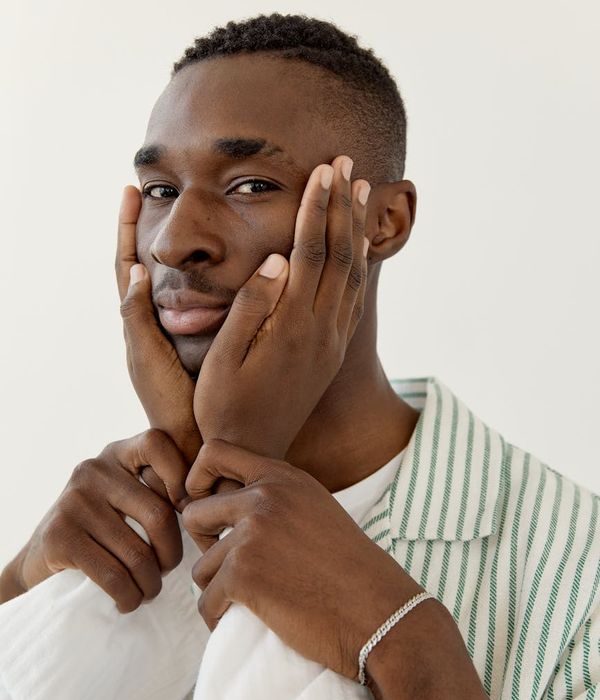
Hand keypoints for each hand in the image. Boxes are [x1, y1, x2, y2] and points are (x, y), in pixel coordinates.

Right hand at [15, 430, 188, 611]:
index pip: (158, 443)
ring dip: (151, 583)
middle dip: (171, 553)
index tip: (186, 512)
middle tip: (168, 570)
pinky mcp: (60, 537)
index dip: (181, 477)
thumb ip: (158, 486)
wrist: (39, 556)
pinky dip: (128, 596)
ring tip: (150, 590)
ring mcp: (73, 501)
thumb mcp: (126, 494)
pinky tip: (129, 601)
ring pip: (137, 552)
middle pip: (157, 513)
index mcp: (116, 454)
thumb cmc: (101, 526)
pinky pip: (113, 574)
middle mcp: (93, 470)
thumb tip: (208, 503)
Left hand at [116, 185, 199, 465]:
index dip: (126, 228)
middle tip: (159, 194)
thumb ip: (137, 316)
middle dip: (149, 228)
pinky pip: (204, 295)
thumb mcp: (147, 354)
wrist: (193, 432)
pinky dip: (209, 272)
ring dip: (179, 244)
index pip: (126, 264)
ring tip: (192, 214)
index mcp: (137, 320)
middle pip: (146, 264)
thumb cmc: (168, 398)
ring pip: (177, 276)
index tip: (130, 192)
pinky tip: (230, 258)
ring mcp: (176, 327)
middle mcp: (154, 319)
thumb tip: (136, 270)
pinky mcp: (201, 335)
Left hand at [182, 440, 424, 679]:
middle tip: (231, 568)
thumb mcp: (315, 510)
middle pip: (194, 513)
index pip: (213, 453)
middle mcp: (265, 497)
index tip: (211, 514)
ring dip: (219, 589)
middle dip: (205, 546)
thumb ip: (275, 499)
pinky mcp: (244, 574)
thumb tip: (224, 510)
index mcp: (283, 477)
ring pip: (200, 567)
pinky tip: (244, 622)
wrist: (381, 612)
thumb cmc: (351, 569)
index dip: (199, 482)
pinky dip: (219, 618)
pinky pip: (206, 602)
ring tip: (253, 601)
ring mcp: (252, 534)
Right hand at [193, 155, 369, 458]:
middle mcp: (321, 330)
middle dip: (343, 207)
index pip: (310, 253)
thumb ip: (251, 308)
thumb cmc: (225, 406)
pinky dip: (360, 266)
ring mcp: (331, 342)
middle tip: (348, 165)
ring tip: (361, 194)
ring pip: (353, 275)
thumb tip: (277, 260)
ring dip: (356, 231)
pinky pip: (355, 299)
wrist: (254, 451)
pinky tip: (358, 249)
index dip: (317, 209)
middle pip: (339, 256)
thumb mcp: (225, 359)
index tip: (324, 171)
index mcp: (292, 325)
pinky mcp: (333, 352)